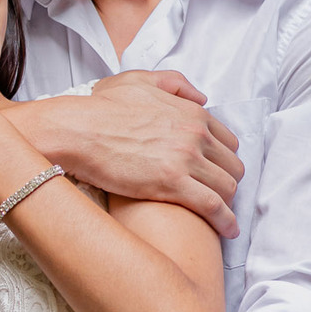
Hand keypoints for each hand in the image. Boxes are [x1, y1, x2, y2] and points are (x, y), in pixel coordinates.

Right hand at [46, 70, 243, 238]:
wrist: (78, 130)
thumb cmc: (100, 108)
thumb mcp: (140, 81)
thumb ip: (175, 84)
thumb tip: (200, 98)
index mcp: (191, 113)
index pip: (227, 142)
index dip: (223, 161)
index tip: (215, 174)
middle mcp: (195, 135)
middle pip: (232, 166)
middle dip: (227, 183)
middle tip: (214, 197)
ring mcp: (186, 160)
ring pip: (227, 187)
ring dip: (228, 204)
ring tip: (220, 217)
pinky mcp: (172, 184)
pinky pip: (213, 206)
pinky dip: (225, 220)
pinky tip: (228, 230)